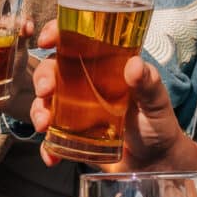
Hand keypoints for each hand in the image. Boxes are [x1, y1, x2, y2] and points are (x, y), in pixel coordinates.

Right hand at [27, 26, 196, 172]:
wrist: (156, 162)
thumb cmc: (158, 124)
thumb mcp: (156, 102)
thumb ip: (148, 84)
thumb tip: (135, 65)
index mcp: (103, 67)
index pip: (75, 42)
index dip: (57, 34)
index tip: (47, 39)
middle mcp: (84, 85)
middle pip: (52, 71)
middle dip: (42, 78)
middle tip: (45, 91)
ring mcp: (75, 111)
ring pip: (45, 103)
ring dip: (38, 111)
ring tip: (44, 125)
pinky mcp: (72, 137)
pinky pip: (52, 139)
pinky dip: (47, 148)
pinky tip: (52, 157)